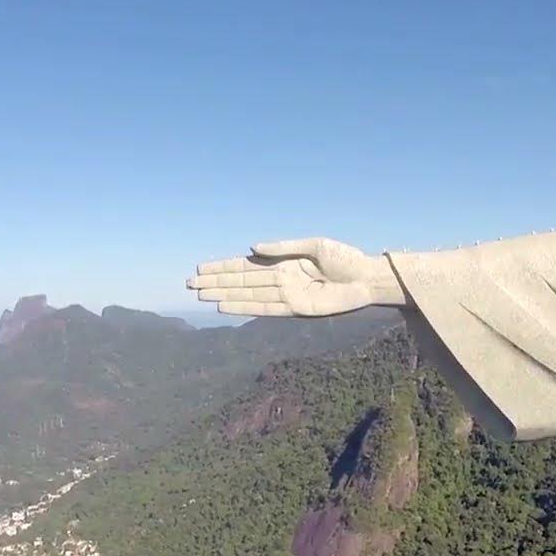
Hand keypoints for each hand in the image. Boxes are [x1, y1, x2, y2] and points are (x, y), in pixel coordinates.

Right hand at [187, 238, 395, 316]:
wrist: (366, 278)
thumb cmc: (345, 259)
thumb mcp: (314, 245)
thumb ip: (283, 247)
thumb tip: (252, 247)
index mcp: (284, 262)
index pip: (247, 265)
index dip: (224, 267)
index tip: (200, 268)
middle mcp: (281, 279)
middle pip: (241, 281)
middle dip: (216, 282)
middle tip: (188, 284)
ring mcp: (286, 295)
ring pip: (248, 294)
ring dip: (223, 294)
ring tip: (199, 295)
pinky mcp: (296, 309)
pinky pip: (264, 308)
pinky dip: (244, 307)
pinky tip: (224, 306)